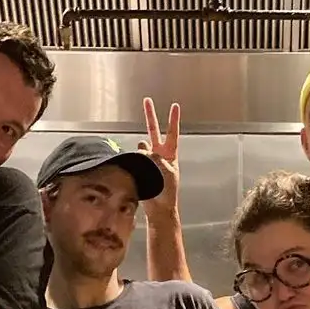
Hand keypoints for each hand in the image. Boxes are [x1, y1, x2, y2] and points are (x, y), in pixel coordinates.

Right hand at [139, 97, 180, 216]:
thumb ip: (156, 158)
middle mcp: (159, 154)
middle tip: (147, 100)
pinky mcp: (140, 168)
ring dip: (141, 150)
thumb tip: (143, 150)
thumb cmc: (167, 191)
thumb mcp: (167, 171)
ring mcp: (148, 160)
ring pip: (141, 147)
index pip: (172, 132)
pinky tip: (137, 168)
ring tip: (145, 162)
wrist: (159, 208)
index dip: (173, 119)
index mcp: (170, 154)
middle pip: (153, 130)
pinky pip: (134, 158)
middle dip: (150, 115)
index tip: (175, 106)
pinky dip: (134, 160)